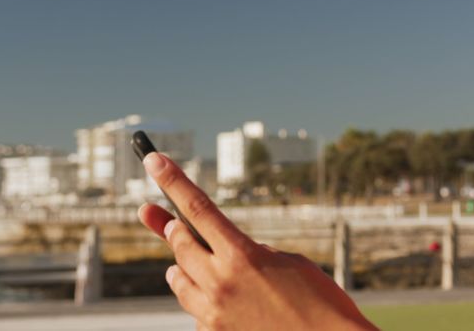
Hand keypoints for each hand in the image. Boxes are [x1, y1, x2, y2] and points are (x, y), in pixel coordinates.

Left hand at [136, 152, 375, 330]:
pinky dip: (203, 301)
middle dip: (174, 230)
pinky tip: (224, 302)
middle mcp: (220, 282)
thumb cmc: (320, 301)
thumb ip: (253, 253)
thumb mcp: (290, 263)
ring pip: (178, 280)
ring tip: (187, 264)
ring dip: (182, 267)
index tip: (153, 160)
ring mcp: (214, 313)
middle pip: (180, 245)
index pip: (197, 208)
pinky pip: (195, 310)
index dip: (173, 181)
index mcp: (242, 255)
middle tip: (167, 221)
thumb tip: (228, 255)